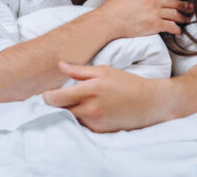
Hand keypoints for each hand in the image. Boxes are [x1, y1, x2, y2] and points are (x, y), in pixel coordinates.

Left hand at [43, 61, 172, 132]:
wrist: (148, 103)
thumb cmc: (126, 83)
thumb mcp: (104, 70)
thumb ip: (79, 70)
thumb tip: (60, 65)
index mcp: (89, 90)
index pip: (55, 98)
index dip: (47, 96)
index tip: (47, 93)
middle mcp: (90, 109)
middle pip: (60, 110)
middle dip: (57, 104)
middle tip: (61, 97)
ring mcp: (94, 122)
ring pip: (71, 118)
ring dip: (70, 111)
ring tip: (79, 102)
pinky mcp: (99, 131)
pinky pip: (82, 125)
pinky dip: (82, 118)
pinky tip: (90, 110)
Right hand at [96, 0, 192, 38]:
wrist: (108, 21)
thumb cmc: (111, 10)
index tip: (173, 1)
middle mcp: (152, 1)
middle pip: (173, 2)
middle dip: (183, 5)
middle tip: (190, 8)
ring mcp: (155, 13)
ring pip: (175, 14)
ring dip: (183, 18)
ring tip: (187, 20)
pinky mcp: (155, 25)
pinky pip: (171, 26)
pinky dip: (177, 29)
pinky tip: (179, 31)